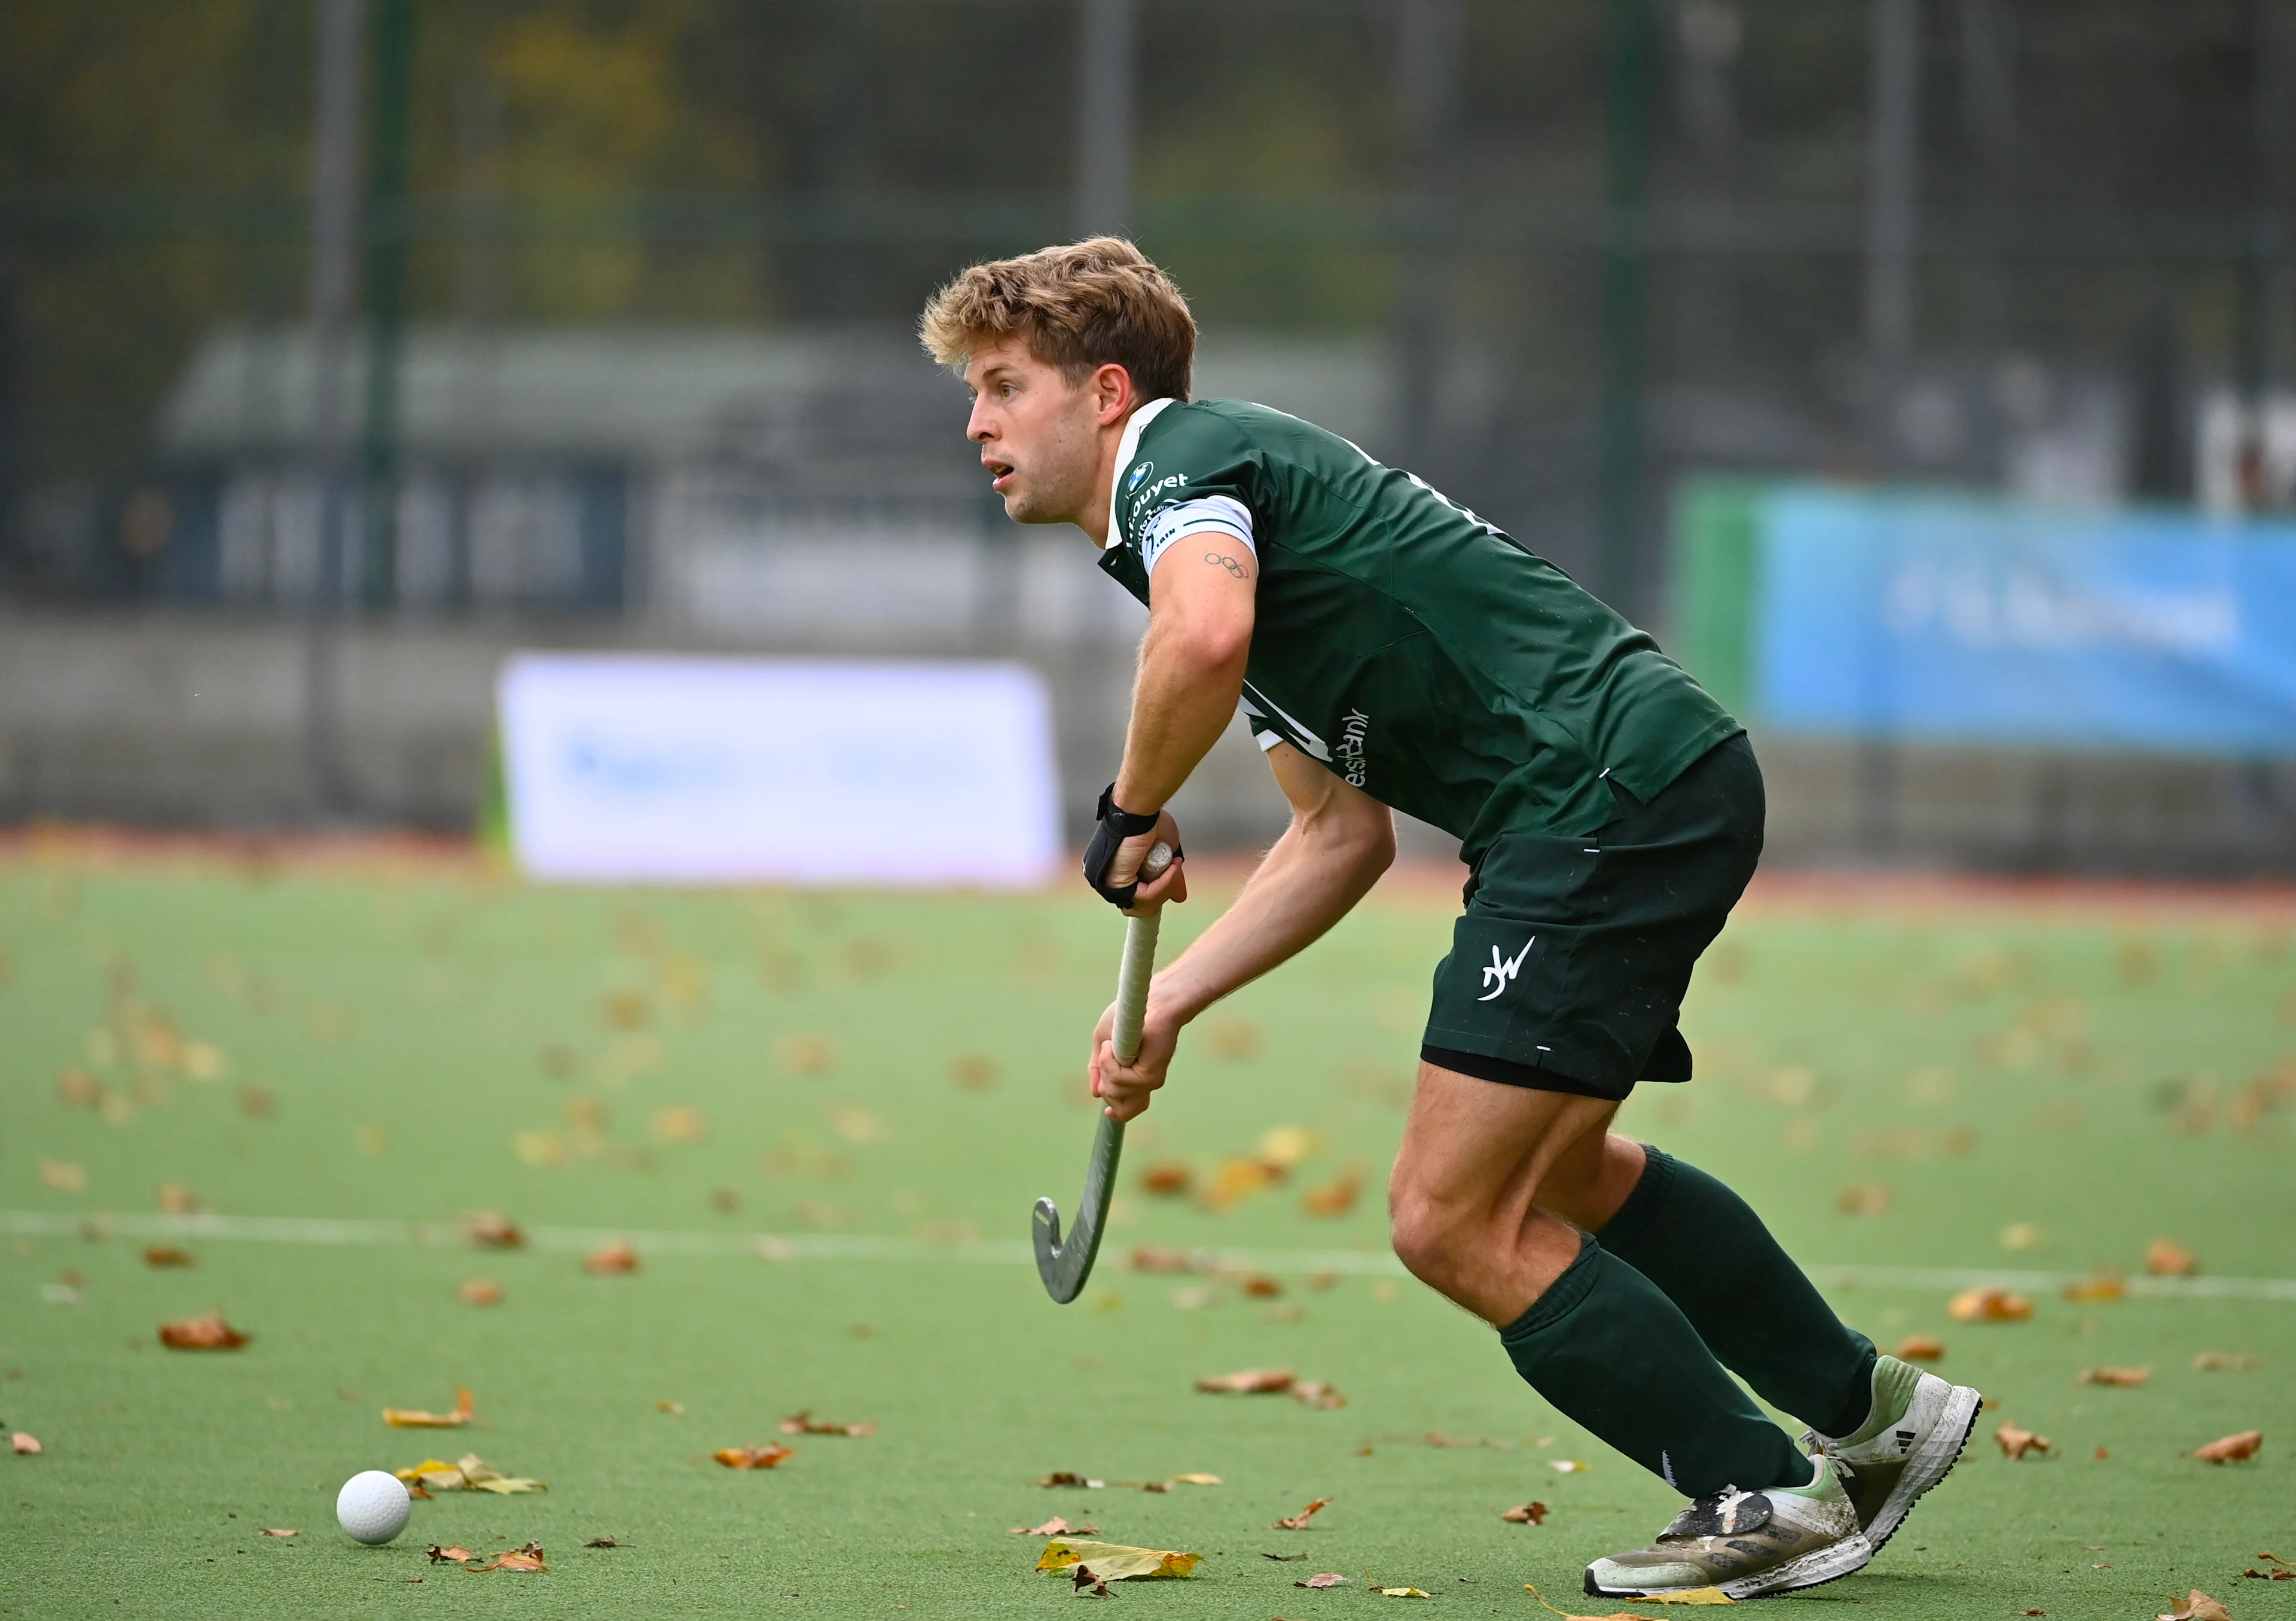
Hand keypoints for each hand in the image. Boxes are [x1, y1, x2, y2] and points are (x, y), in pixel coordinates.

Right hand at [1088, 995, 1180, 1121]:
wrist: (1141, 1003)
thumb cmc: (1125, 1017)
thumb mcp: (1103, 1044)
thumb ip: (1099, 1070)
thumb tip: (1096, 1093)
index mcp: (1137, 1078)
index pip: (1130, 1108)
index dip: (1118, 1112)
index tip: (1109, 1112)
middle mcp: (1145, 1083)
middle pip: (1119, 1107)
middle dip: (1104, 1081)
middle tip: (1108, 1052)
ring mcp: (1148, 1080)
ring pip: (1113, 1092)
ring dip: (1105, 1067)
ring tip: (1112, 1045)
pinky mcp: (1150, 1075)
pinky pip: (1118, 1081)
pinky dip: (1109, 1062)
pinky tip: (1113, 1045)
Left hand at [1102, 811, 1187, 914]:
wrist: (1139, 808)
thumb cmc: (1148, 821)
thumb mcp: (1163, 854)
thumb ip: (1167, 876)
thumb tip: (1179, 897)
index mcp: (1113, 872)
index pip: (1135, 898)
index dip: (1157, 893)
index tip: (1171, 880)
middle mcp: (1105, 880)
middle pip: (1138, 906)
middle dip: (1162, 892)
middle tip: (1173, 872)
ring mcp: (1107, 883)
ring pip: (1143, 905)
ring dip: (1166, 887)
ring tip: (1173, 866)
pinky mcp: (1115, 882)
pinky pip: (1146, 896)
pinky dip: (1164, 884)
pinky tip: (1171, 867)